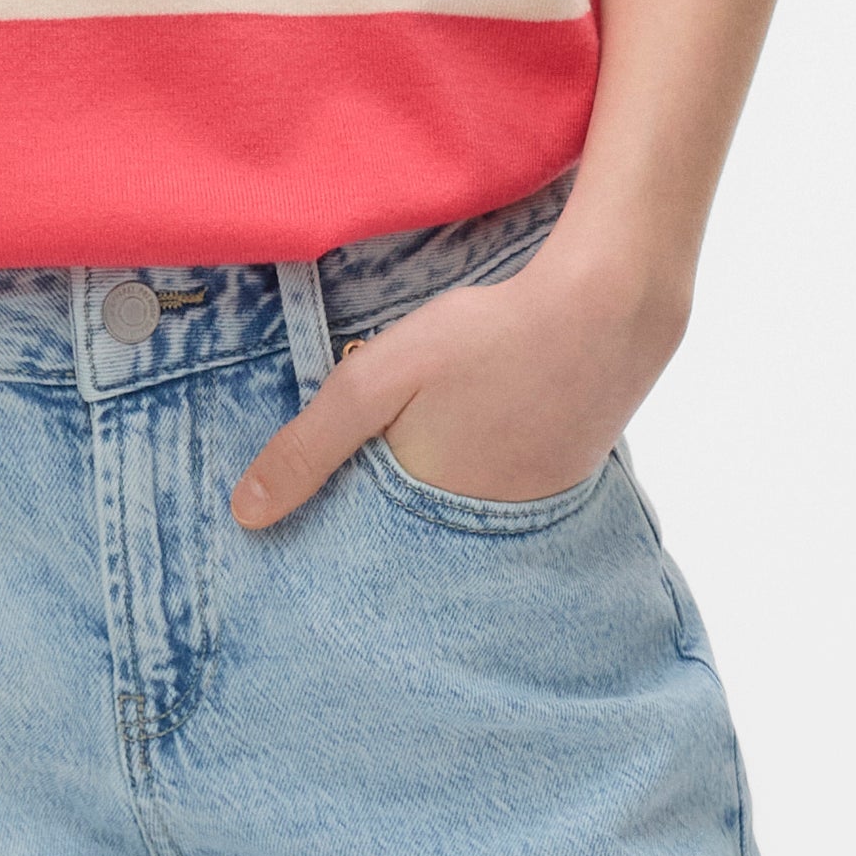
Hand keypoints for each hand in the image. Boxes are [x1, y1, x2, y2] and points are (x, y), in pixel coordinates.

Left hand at [229, 232, 685, 528]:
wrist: (610, 308)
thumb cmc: (487, 337)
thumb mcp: (376, 380)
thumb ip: (309, 447)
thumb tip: (244, 517)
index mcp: (428, 516)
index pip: (365, 547)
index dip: (336, 525)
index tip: (307, 514)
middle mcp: (482, 529)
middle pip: (414, 530)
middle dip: (385, 506)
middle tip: (377, 455)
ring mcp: (532, 506)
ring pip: (461, 505)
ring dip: (438, 480)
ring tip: (430, 438)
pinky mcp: (566, 475)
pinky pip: (506, 485)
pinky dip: (485, 462)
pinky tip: (484, 421)